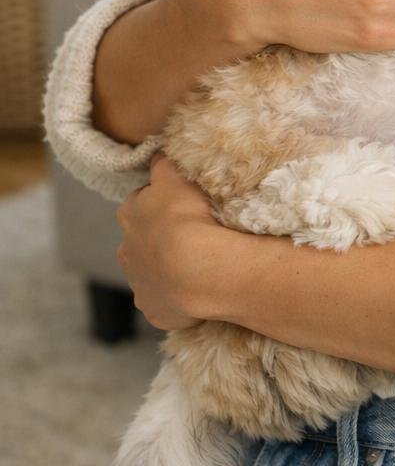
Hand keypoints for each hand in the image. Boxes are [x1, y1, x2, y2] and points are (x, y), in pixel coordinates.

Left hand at [116, 154, 229, 330]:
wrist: (196, 269)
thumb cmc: (187, 216)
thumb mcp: (175, 176)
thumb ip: (163, 164)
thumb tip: (158, 156)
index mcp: (129, 215)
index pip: (138, 202)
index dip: (157, 201)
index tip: (177, 203)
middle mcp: (126, 251)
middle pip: (138, 240)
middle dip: (155, 237)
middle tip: (186, 234)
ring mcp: (139, 284)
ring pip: (149, 272)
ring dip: (164, 268)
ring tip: (194, 263)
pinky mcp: (154, 309)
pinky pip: (163, 301)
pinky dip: (175, 295)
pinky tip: (194, 289)